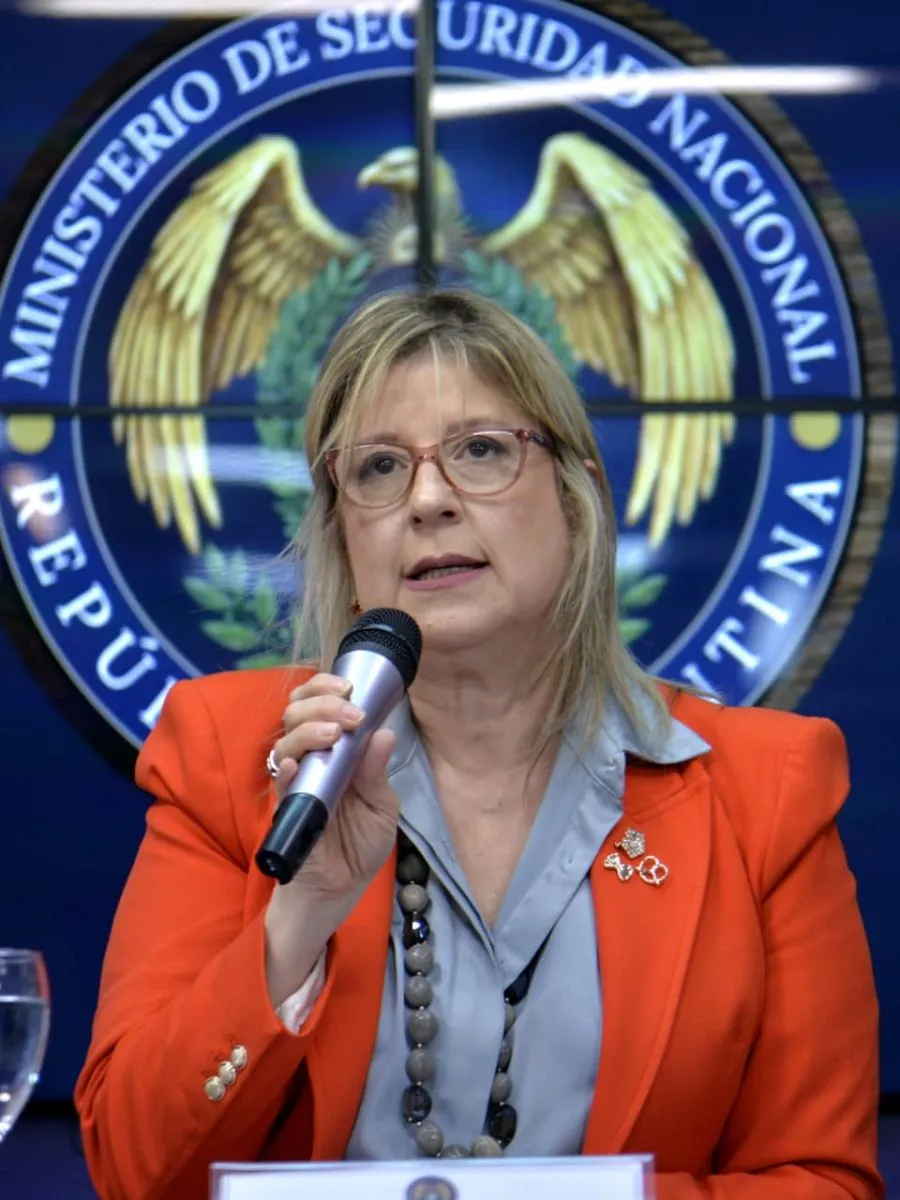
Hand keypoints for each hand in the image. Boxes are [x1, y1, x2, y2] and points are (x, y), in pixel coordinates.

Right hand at [262, 673, 400, 1007]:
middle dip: (322, 702)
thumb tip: (383, 733)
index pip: (320, 704)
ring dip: (308, 728)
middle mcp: (311, 759)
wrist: (339, 893)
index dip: (326, 686)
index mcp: (335, 751)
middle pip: (298, 712)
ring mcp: (296, 782)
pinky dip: (286, 767)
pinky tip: (296, 761)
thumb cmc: (359, 846)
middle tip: (349, 712)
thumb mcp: (382, 809)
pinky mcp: (287, 808)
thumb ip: (376, 773)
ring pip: (286, 739)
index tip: (349, 686)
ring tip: (333, 733)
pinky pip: (279, 782)